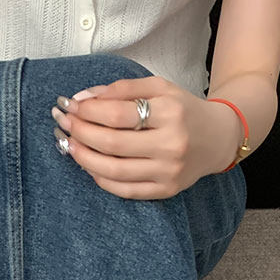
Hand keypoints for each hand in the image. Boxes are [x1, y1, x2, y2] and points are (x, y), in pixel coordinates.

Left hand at [51, 75, 239, 199]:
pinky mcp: (165, 191)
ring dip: (84, 158)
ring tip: (68, 145)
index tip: (71, 105)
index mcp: (171, 112)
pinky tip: (88, 166)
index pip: (118, 114)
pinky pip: (124, 190)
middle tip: (63, 124)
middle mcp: (171, 144)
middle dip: (81, 133)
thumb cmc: (182, 110)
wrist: (217, 138)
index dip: (88, 111)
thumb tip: (83, 98)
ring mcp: (168, 171)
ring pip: (114, 170)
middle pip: (112, 143)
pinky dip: (101, 179)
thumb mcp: (159, 88)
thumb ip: (121, 89)